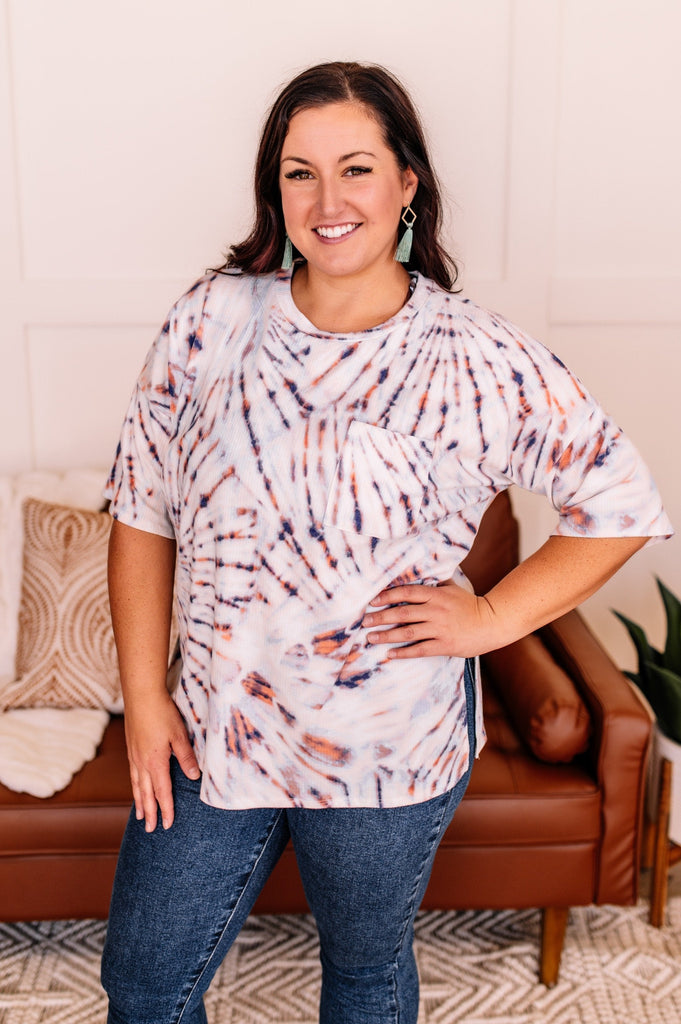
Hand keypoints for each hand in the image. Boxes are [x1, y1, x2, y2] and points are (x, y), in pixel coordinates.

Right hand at [124, 690, 199, 832]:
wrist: (141, 695)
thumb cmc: (162, 713)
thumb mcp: (179, 735)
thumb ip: (187, 757)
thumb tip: (194, 777)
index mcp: (155, 762)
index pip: (162, 792)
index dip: (166, 809)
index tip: (168, 825)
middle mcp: (142, 763)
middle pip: (146, 793)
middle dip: (150, 812)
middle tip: (150, 830)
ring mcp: (134, 756)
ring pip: (136, 785)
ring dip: (139, 802)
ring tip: (141, 816)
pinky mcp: (131, 748)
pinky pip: (132, 774)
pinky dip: (135, 786)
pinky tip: (136, 787)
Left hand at [362, 580, 496, 659]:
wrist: (493, 622)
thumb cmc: (470, 604)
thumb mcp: (452, 587)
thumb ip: (435, 581)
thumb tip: (418, 567)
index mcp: (437, 595)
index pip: (407, 593)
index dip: (388, 596)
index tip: (372, 601)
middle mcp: (436, 611)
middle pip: (403, 613)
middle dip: (381, 618)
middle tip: (364, 622)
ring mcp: (441, 629)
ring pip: (408, 633)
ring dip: (387, 636)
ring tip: (371, 638)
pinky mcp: (445, 645)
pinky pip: (420, 649)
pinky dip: (404, 653)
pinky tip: (390, 655)